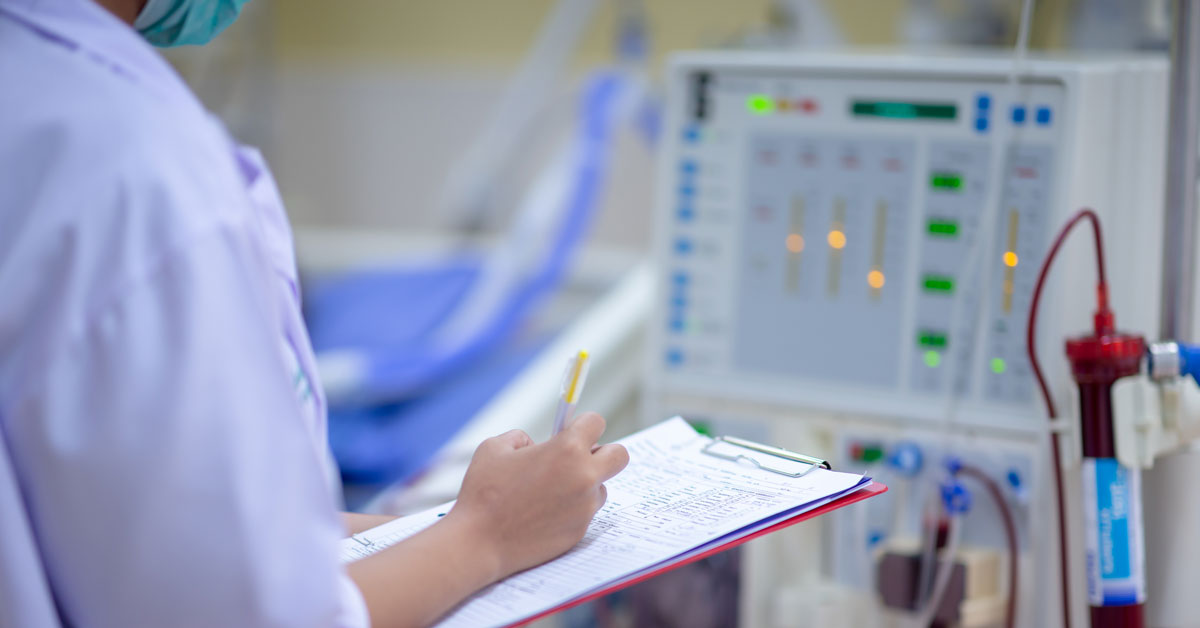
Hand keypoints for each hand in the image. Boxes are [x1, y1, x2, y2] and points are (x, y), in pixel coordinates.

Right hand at [445, 413, 628, 580]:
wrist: (479, 542)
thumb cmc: (483, 493)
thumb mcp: (495, 448)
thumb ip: (522, 438)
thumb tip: (536, 444)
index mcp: (566, 450)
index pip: (596, 423)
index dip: (582, 424)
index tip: (572, 431)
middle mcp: (583, 477)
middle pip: (619, 455)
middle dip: (603, 452)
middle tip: (579, 458)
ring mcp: (585, 507)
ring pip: (601, 487)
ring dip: (584, 484)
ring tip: (551, 491)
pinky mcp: (580, 531)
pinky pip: (585, 512)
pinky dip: (572, 509)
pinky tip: (544, 513)